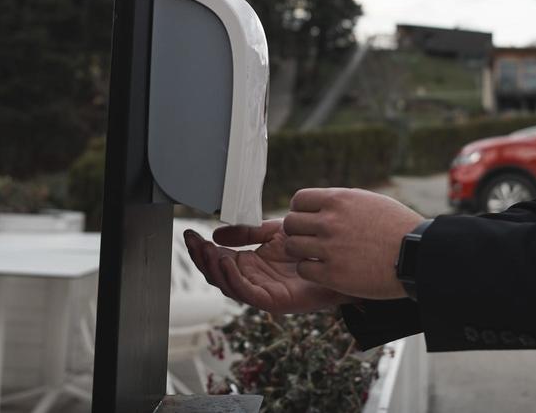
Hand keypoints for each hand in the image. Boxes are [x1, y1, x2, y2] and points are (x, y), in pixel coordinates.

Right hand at [183, 221, 354, 314]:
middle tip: (192, 241)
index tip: (189, 233)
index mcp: (252, 265)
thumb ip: (248, 232)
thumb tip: (217, 233)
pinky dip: (235, 280)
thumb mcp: (276, 232)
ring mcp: (264, 293)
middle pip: (219, 275)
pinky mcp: (276, 302)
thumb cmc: (313, 247)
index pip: (219, 259)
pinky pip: (249, 294)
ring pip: (229, 286)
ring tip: (206, 250)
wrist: (345, 260)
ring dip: (214, 269)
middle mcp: (255, 280)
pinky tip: (228, 263)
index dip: (203, 248)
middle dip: (202, 259)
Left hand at [281, 188, 423, 300]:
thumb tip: (323, 204)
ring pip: (292, 247)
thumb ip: (343, 202)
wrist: (417, 255)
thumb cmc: (399, 227)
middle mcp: (330, 221)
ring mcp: (329, 248)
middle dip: (298, 233)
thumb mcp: (370, 202)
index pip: (298, 200)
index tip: (309, 222)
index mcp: (339, 200)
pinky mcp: (333, 274)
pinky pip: (303, 269)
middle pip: (290, 224)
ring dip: (301, 252)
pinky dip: (310, 271)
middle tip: (311, 241)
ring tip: (316, 257)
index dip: (300, 212)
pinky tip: (324, 270)